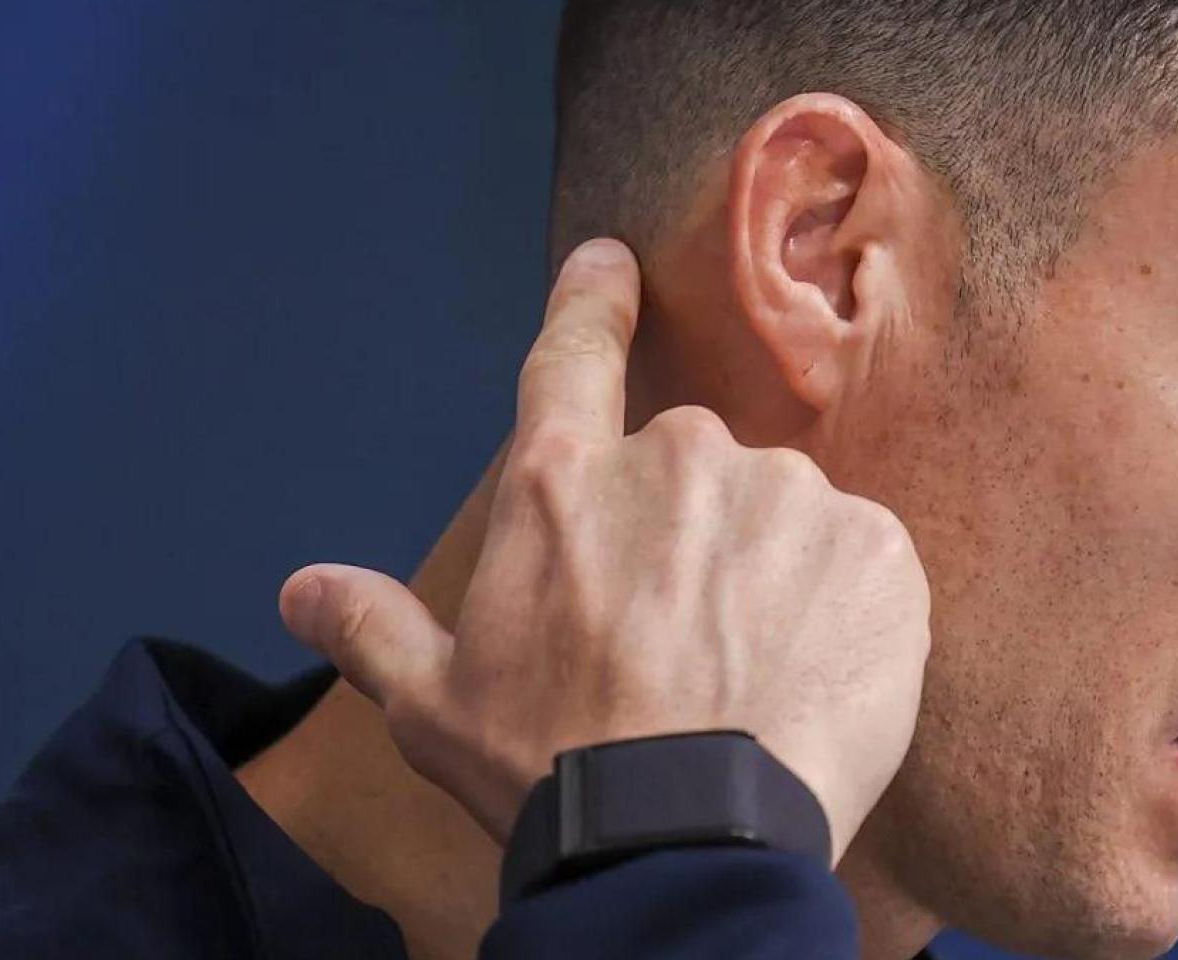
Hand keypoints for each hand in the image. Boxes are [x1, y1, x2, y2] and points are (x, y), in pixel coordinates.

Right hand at [277, 238, 931, 862]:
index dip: (591, 300)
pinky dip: (843, 604)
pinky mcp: (876, 544)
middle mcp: (677, 459)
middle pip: (690, 466)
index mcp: (566, 483)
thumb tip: (302, 590)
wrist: (686, 842)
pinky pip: (861, 557)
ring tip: (748, 673)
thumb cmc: (554, 770)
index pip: (573, 355)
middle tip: (680, 640)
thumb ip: (376, 629)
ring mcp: (785, 495)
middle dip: (687, 536)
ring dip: (768, 572)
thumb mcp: (437, 705)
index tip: (610, 262)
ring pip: (780, 513)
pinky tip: (811, 672)